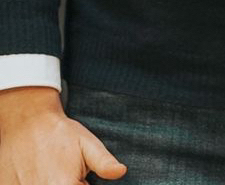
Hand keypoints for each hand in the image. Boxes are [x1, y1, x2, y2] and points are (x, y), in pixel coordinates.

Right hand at [0, 86, 125, 183]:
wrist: (26, 122)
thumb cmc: (59, 133)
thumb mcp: (87, 143)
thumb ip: (104, 162)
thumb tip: (121, 172)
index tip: (80, 177)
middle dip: (69, 184)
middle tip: (65, 171)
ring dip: (51, 182)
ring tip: (51, 170)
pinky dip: (33, 183)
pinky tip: (36, 173)